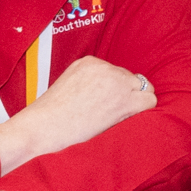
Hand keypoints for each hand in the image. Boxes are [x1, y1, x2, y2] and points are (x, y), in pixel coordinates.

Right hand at [0, 53, 156, 174]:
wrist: (41, 128)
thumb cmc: (50, 117)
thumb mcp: (68, 87)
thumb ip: (89, 84)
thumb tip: (109, 96)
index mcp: (89, 62)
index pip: (115, 72)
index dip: (113, 91)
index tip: (101, 105)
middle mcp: (105, 67)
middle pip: (130, 79)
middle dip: (124, 96)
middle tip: (108, 115)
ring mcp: (116, 82)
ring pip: (144, 88)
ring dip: (134, 103)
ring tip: (116, 119)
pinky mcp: (124, 100)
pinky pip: (149, 101)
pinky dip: (143, 111)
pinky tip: (128, 121)